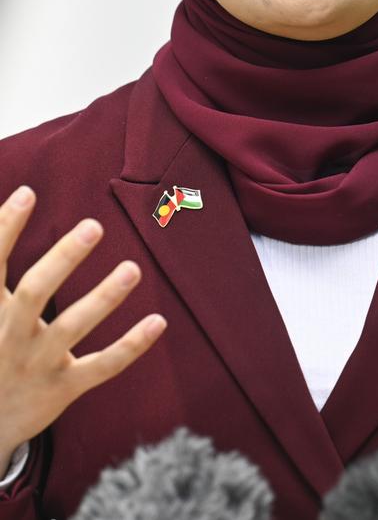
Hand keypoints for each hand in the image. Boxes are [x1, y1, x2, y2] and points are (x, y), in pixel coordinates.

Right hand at [0, 185, 166, 465]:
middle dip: (63, 258)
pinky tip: (158, 321)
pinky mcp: (62, 388)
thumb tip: (8, 210)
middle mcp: (9, 335)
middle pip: (34, 291)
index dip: (5, 228)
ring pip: (72, 327)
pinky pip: (102, 365)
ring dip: (104, 297)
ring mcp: (37, 363)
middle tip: (94, 226)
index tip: (28, 193)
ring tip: (133, 268)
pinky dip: (131, 346)